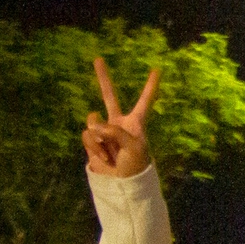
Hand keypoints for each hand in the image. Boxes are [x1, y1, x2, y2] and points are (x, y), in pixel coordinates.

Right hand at [82, 56, 159, 177]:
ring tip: (112, 154)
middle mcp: (118, 123)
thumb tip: (94, 125)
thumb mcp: (133, 147)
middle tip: (98, 58)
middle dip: (103, 78)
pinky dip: (94, 147)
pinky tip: (104, 158)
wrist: (123, 184)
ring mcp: (103, 131)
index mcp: (136, 123)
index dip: (150, 86)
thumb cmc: (135, 166)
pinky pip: (87, 135)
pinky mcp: (91, 140)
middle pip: (109, 96)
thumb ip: (115, 132)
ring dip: (100, 139)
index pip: (144, 101)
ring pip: (93, 122)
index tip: (157, 70)